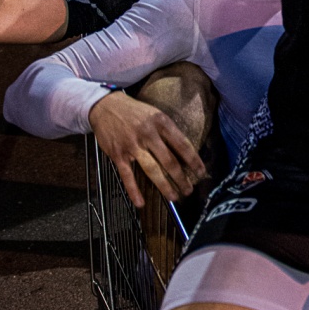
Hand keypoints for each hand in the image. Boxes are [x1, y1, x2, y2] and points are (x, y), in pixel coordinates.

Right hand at [88, 91, 207, 207]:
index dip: (193, 160)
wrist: (106, 107)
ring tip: (174, 197)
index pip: (182, 144)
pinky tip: (141, 202)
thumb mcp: (155, 114)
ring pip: (152, 170)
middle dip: (181, 178)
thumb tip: (183, 151)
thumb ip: (167, 131)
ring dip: (164, 186)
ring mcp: (132, 145)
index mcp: (161, 122)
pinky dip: (134, 191)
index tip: (201, 172)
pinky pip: (127, 176)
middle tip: (189, 190)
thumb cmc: (135, 112)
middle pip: (169, 160)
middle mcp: (148, 134)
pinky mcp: (118, 154)